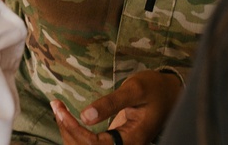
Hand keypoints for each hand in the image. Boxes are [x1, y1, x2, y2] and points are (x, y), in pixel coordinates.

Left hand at [50, 71, 182, 144]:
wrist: (170, 93)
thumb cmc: (155, 88)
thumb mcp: (135, 90)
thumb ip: (111, 103)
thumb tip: (85, 116)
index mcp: (132, 139)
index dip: (74, 129)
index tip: (61, 110)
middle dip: (68, 130)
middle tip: (56, 105)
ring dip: (69, 131)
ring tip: (58, 109)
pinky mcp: (114, 140)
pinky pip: (91, 143)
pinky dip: (76, 131)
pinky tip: (67, 117)